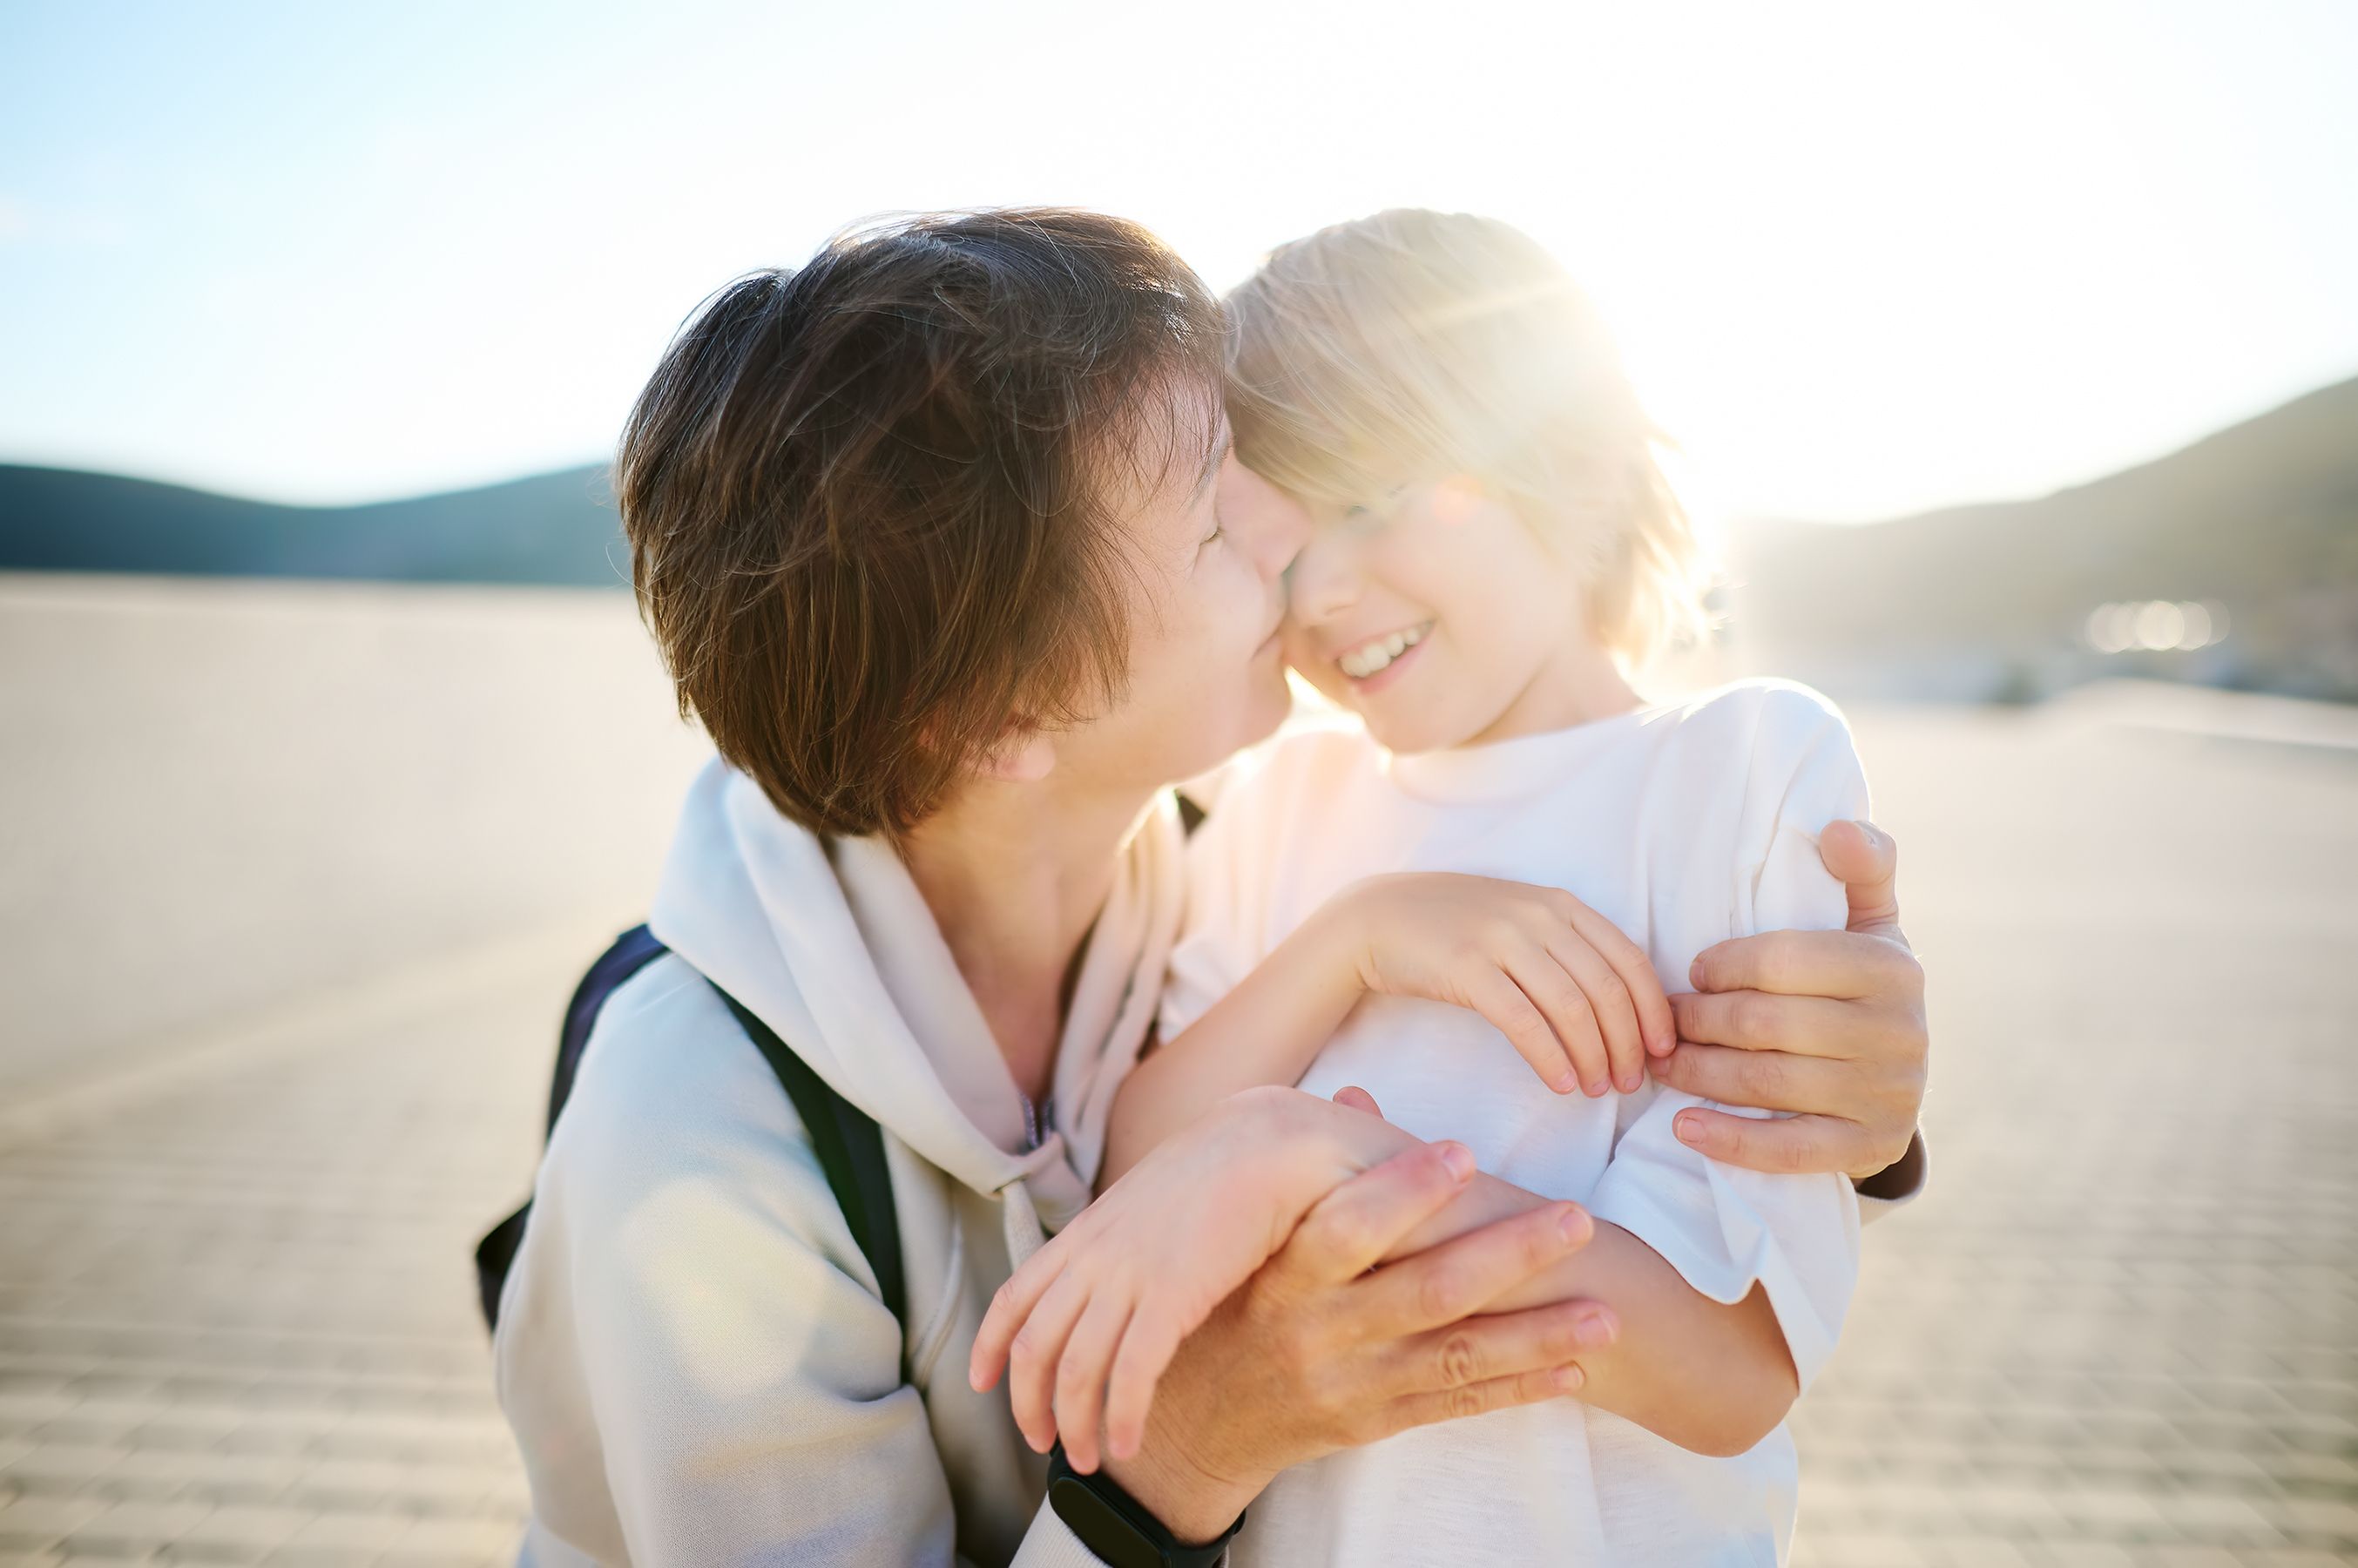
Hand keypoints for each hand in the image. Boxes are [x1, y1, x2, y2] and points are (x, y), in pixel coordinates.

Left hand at [971, 1087, 1376, 1471]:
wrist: (1268, 1142)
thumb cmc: (1226, 1171)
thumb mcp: (1154, 1200)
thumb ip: (1130, 1240)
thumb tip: (1128, 1277)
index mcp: (1087, 1232)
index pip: (1014, 1295)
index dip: (990, 1346)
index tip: (980, 1383)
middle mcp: (1095, 1255)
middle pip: (1034, 1346)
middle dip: (1028, 1405)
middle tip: (1045, 1445)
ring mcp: (1130, 1274)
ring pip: (1075, 1369)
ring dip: (1075, 1425)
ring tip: (1091, 1462)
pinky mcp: (1174, 1294)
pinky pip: (1131, 1373)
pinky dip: (1122, 1417)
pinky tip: (1128, 1446)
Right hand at [1098, 1139, 1616, 1537]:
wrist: (1186, 1422)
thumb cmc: (1227, 1297)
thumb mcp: (1244, 1237)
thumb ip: (1306, 1171)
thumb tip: (1354, 1093)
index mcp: (1281, 1271)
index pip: (1346, 1226)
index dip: (1404, 1190)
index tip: (1464, 1152)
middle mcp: (1316, 1330)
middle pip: (1424, 1291)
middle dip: (1508, 1256)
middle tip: (1577, 1219)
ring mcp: (1348, 1382)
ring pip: (1455, 1357)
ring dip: (1537, 1334)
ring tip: (1607, 1313)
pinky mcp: (1370, 1423)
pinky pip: (1454, 1406)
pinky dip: (1516, 1389)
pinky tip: (1574, 1371)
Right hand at [1328, 872, 1673, 1097]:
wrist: (1379, 917)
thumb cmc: (1457, 928)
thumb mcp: (1521, 920)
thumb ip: (1567, 948)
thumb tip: (1621, 1008)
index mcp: (1561, 903)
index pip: (1630, 959)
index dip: (1654, 1010)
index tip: (1663, 1050)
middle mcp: (1538, 915)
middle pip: (1607, 988)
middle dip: (1628, 1043)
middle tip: (1631, 1083)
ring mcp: (1502, 938)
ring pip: (1572, 1007)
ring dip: (1593, 1057)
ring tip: (1597, 1089)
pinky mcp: (1467, 968)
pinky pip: (1523, 1021)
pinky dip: (1550, 1057)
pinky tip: (1561, 1083)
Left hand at [1651, 819, 1927, 1179]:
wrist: (1898, 1074)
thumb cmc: (1861, 982)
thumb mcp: (1871, 921)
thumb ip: (1862, 867)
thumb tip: (1836, 828)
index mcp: (1892, 968)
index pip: (1785, 960)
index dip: (1725, 966)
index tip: (1692, 972)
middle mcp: (1899, 1032)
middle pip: (1766, 1025)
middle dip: (1699, 1022)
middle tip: (1662, 1022)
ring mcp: (1887, 1095)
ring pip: (1767, 1084)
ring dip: (1698, 1075)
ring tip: (1660, 1065)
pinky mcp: (1869, 1147)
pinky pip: (1789, 1149)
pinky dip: (1730, 1140)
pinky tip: (1683, 1127)